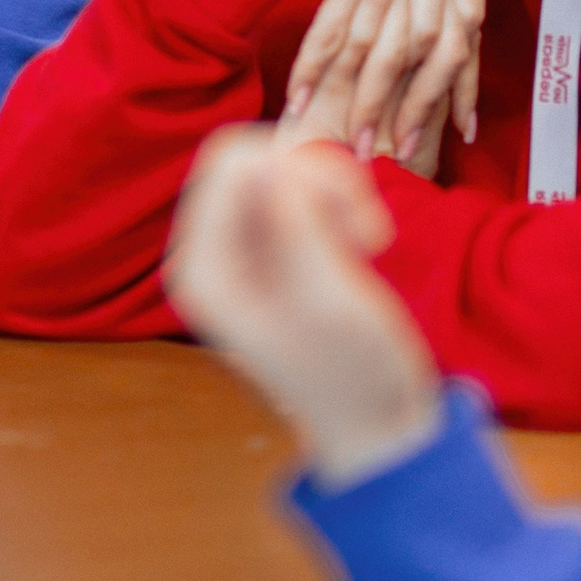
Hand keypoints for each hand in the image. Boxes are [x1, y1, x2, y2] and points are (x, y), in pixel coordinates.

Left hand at [165, 125, 442, 486]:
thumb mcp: (332, 303)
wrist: (377, 422)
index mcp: (203, 271)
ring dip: (335, 191)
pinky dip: (339, 201)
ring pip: (279, 165)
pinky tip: (363, 243)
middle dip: (319, 179)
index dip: (301, 173)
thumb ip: (298, 230)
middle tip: (368, 231)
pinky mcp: (271, 244)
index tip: (355, 226)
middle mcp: (207, 254)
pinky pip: (298, 187)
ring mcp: (236, 248)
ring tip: (370, 241)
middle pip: (252, 158)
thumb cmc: (356, 377)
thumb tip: (272, 164)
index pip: (231, 166)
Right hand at [280, 0, 485, 171]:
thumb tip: (418, 49)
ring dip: (369, 100)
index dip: (465, 87)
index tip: (461, 132)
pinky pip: (337, 30)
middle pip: (433, 51)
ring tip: (355, 138)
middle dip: (418, 106)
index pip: (465, 36)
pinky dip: (317, 68)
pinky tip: (302, 97)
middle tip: (402, 149)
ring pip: (387, 49)